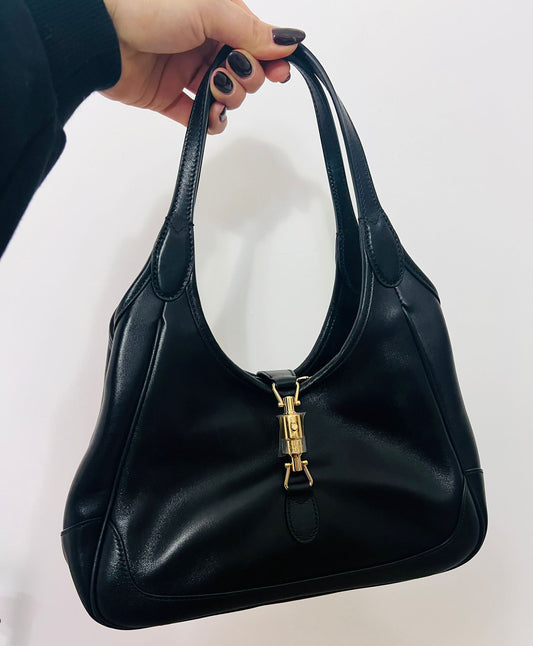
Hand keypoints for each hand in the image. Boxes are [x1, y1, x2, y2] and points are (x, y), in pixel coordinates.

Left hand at [101, 0, 304, 133]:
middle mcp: (203, 43)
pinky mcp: (168, 98)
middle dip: (246, 78)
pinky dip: (210, 122)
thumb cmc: (146, 8)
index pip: (255, 43)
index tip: (279, 73)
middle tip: (231, 72)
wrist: (99, 35)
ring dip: (228, 99)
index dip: (270, 59)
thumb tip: (288, 41)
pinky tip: (211, 118)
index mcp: (215, 16)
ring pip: (225, 96)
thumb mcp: (208, 9)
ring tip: (214, 90)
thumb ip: (250, 30)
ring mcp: (185, 72)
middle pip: (244, 72)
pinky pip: (198, 118)